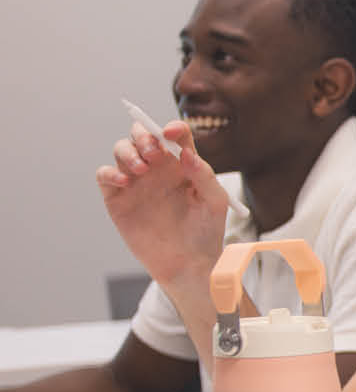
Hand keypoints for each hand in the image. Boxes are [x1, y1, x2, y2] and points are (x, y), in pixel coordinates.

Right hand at [97, 121, 227, 292]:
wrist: (187, 263)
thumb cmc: (205, 232)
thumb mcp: (214, 202)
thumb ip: (204, 175)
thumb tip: (186, 152)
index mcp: (182, 164)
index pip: (174, 135)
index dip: (172, 128)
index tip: (172, 133)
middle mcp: (158, 168)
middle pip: (142, 135)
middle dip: (144, 135)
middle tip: (154, 153)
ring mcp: (136, 181)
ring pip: (122, 149)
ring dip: (128, 151)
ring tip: (141, 169)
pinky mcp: (118, 197)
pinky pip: (105, 174)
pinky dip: (110, 172)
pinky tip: (124, 181)